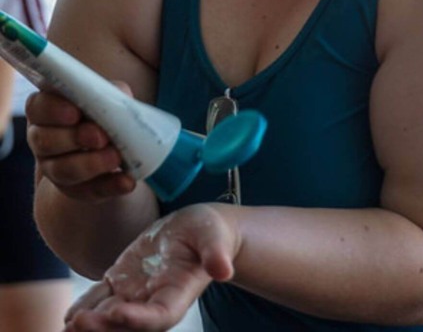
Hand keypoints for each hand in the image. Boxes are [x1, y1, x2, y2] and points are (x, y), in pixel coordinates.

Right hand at [26, 87, 135, 200]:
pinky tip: (127, 181)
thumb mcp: (109, 96)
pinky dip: (110, 185)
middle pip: (45, 140)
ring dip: (91, 164)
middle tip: (100, 137)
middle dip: (74, 138)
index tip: (75, 113)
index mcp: (45, 108)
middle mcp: (42, 138)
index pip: (37, 107)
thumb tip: (117, 108)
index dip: (53, 110)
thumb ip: (111, 95)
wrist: (110, 144)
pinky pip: (88, 190)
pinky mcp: (74, 189)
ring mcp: (53, 167)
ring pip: (62, 169)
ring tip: (115, 157)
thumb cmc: (104, 111)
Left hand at [63, 203, 238, 330]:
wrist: (196, 230)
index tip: (116, 313)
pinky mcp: (123, 281)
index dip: (138, 319)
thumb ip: (217, 254)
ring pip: (110, 315)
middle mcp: (154, 301)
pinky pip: (102, 299)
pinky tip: (69, 316)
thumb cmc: (209, 233)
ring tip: (69, 325)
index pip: (158, 316)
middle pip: (128, 324)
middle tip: (79, 324)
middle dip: (104, 327)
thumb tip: (223, 269)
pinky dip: (86, 307)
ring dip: (91, 323)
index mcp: (178, 294)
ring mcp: (136, 294)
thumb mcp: (215, 237)